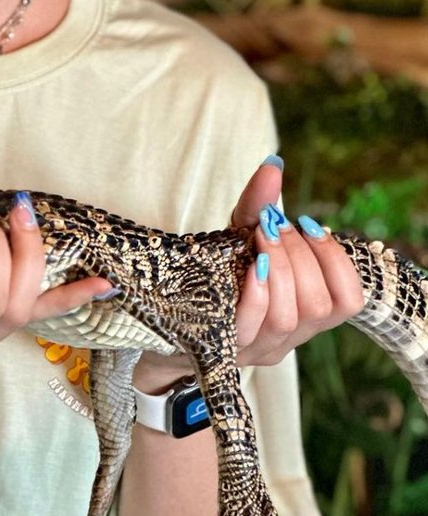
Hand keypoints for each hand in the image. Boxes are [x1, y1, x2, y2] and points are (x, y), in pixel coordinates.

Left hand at [232, 160, 364, 365]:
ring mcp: (256, 347)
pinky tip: (251, 266)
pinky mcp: (224, 349)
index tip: (308, 225)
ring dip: (280, 268)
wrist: (166, 312)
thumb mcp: (240, 235)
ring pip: (289, 317)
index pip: (349, 301)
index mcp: (305, 313)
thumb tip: (273, 166)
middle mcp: (287, 337)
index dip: (336, 262)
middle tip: (275, 225)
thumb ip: (260, 205)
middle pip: (318, 306)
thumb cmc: (217, 272)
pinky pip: (250, 326)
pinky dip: (256, 292)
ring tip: (261, 236)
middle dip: (300, 256)